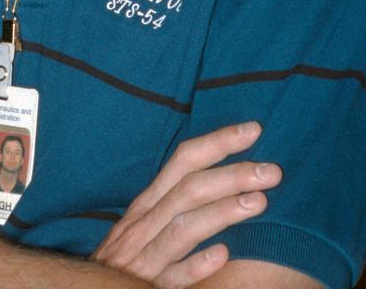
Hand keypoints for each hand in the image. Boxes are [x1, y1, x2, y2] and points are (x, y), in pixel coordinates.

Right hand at [92, 121, 281, 287]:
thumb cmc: (131, 254)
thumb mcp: (149, 221)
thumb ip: (178, 201)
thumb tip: (225, 174)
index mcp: (149, 202)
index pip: (183, 161)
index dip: (217, 142)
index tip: (253, 130)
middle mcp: (144, 222)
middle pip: (188, 189)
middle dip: (231, 175)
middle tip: (272, 170)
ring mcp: (144, 256)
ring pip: (182, 227)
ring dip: (221, 212)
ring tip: (259, 202)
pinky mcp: (147, 287)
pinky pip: (171, 276)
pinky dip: (195, 264)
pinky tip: (222, 254)